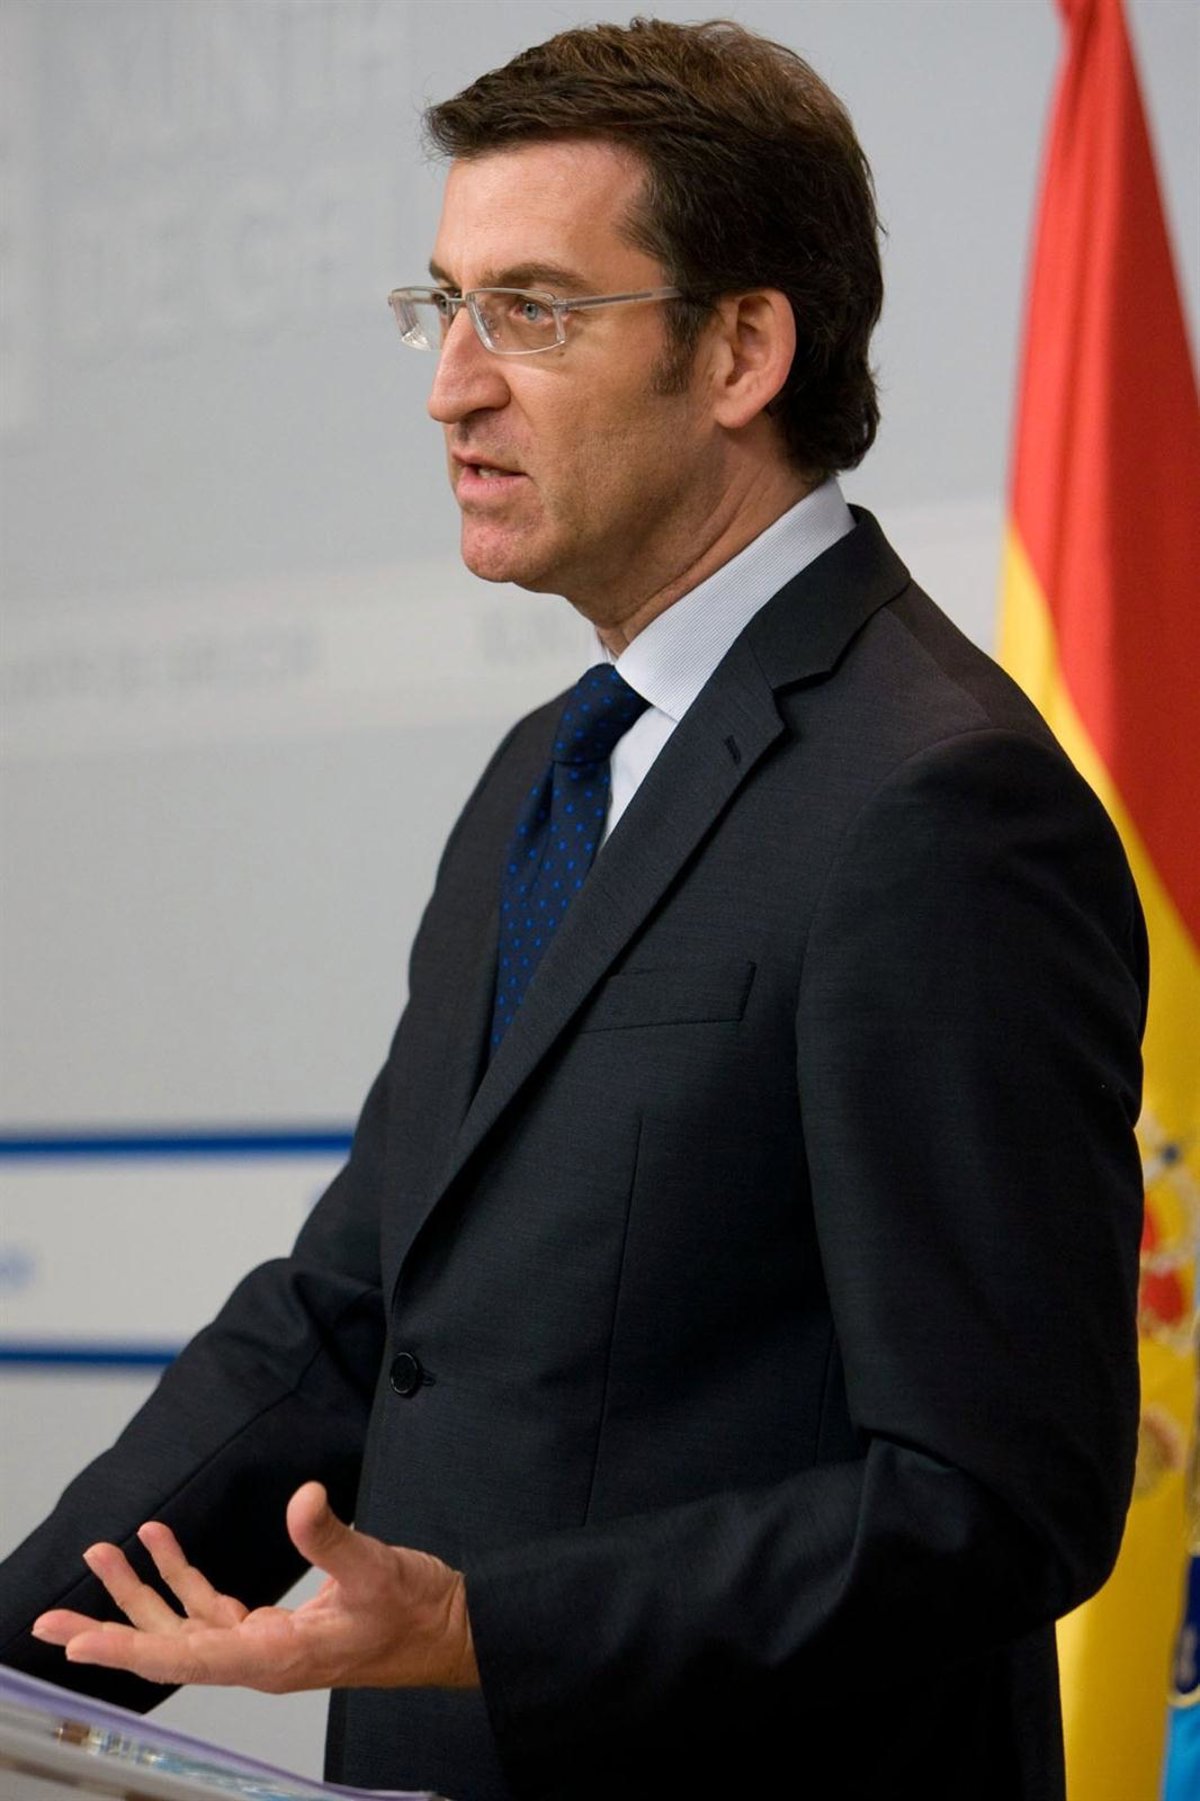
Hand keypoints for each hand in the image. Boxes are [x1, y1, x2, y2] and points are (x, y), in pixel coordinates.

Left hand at [31, 1481, 477, 1692]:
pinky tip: (163, 1545)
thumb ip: (332, 1536)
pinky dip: (183, 1576)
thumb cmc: (417, 1613)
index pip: (185, 1656)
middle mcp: (259, 1658)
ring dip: (142, 1592)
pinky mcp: (274, 1629)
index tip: (77, 1645)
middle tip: (50, 1617)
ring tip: (104, 1553)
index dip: (126, 1650)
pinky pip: (212, 1607)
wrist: (449, 1631)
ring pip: (184, 1625)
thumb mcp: (377, 1568)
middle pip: (167, 1646)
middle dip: (109, 1626)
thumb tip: (301, 1498)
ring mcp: (264, 1645)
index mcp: (275, 1656)